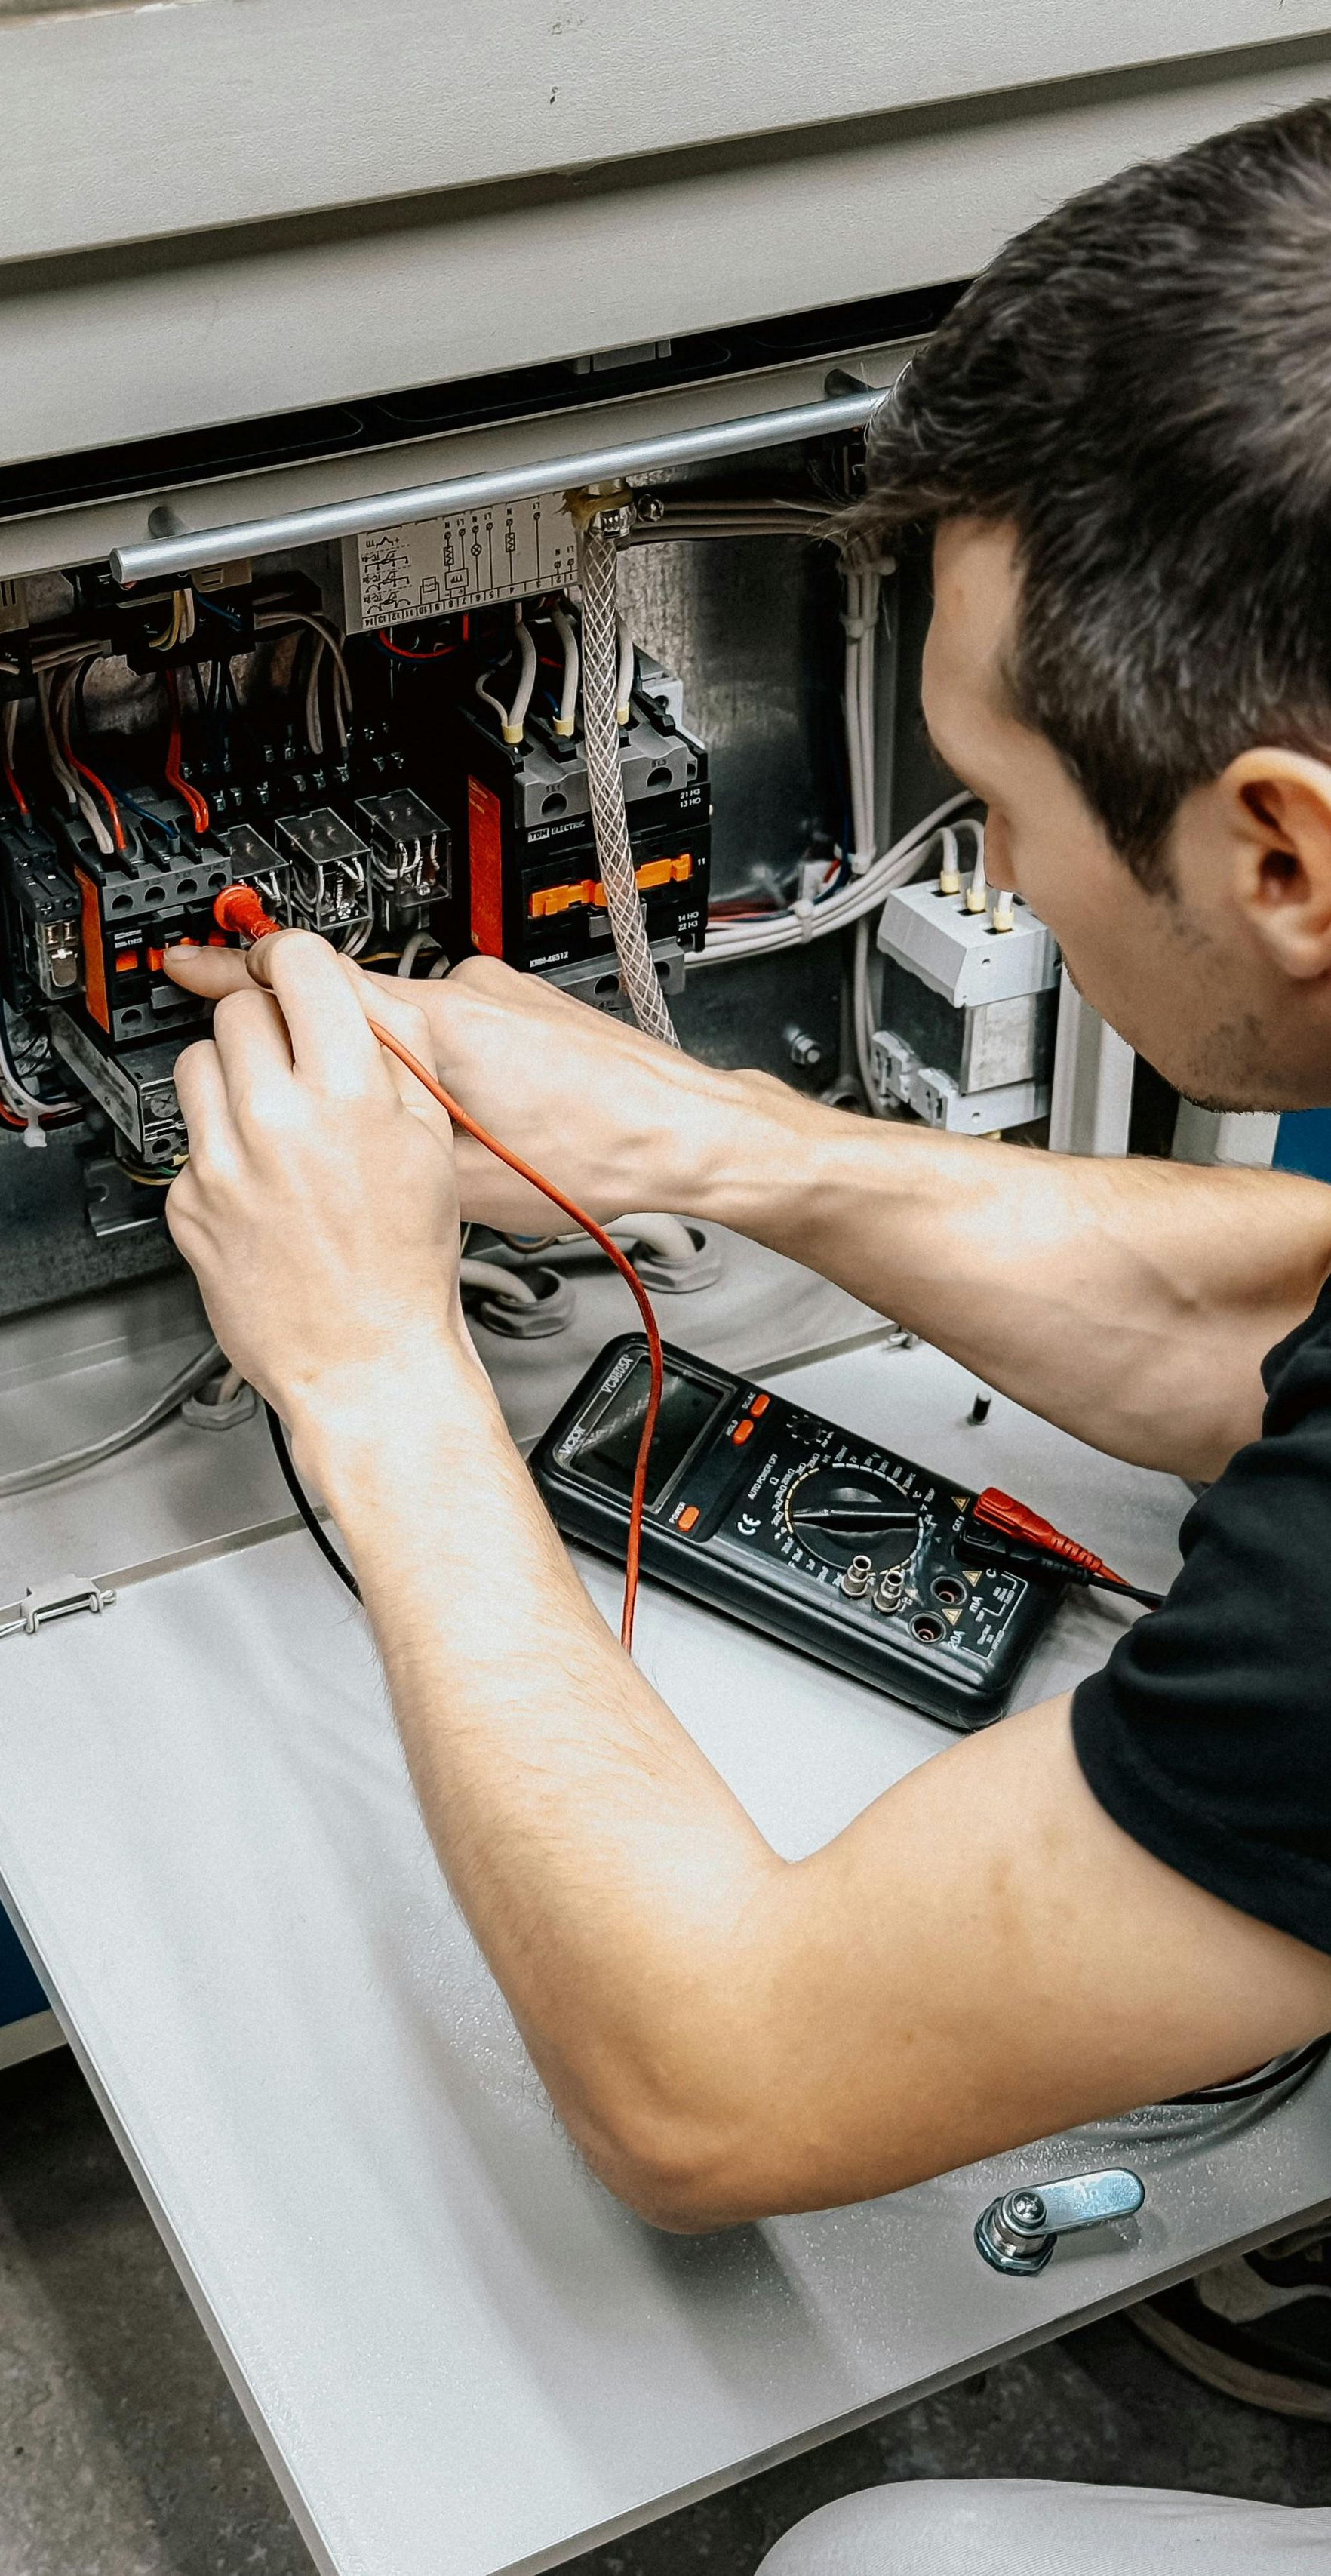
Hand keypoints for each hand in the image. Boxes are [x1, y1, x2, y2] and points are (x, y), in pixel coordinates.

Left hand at [166, 932, 471, 1441]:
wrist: (368, 1360)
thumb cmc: (406, 1265)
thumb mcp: (433, 1142)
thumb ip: (397, 1055)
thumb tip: (355, 999)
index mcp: (348, 1093)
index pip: (299, 966)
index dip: (295, 959)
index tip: (290, 967)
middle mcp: (277, 1120)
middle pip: (241, 1010)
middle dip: (269, 1025)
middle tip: (295, 1060)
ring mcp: (223, 1162)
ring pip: (201, 1063)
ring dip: (233, 1076)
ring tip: (273, 1118)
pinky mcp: (188, 1202)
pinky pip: (190, 1138)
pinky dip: (221, 1147)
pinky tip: (263, 1181)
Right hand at [166, 947, 788, 1233]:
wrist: (690, 1137)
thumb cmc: (599, 1162)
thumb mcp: (463, 1182)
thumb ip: (389, 1142)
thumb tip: (335, 1137)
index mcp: (435, 1028)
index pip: (309, 980)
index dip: (238, 975)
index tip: (191, 966)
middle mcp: (464, 991)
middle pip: (352, 1000)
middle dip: (322, 1044)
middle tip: (297, 1082)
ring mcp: (498, 991)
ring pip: (410, 1021)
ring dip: (398, 1068)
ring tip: (430, 1130)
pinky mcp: (526, 1004)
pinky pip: (456, 1025)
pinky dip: (447, 1064)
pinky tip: (479, 1117)